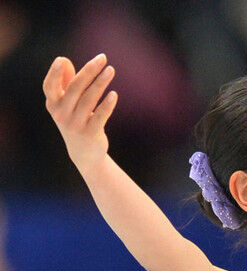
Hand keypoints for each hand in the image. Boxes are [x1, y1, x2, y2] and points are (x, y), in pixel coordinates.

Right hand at [42, 54, 117, 170]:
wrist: (84, 153)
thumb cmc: (76, 120)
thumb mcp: (68, 103)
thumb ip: (66, 83)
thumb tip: (65, 60)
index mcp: (53, 104)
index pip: (49, 86)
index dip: (54, 73)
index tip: (62, 59)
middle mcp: (61, 114)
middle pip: (75, 88)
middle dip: (89, 71)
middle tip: (102, 58)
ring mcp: (75, 125)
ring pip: (89, 100)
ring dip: (100, 83)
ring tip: (111, 70)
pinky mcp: (90, 134)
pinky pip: (99, 116)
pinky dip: (106, 105)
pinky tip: (114, 94)